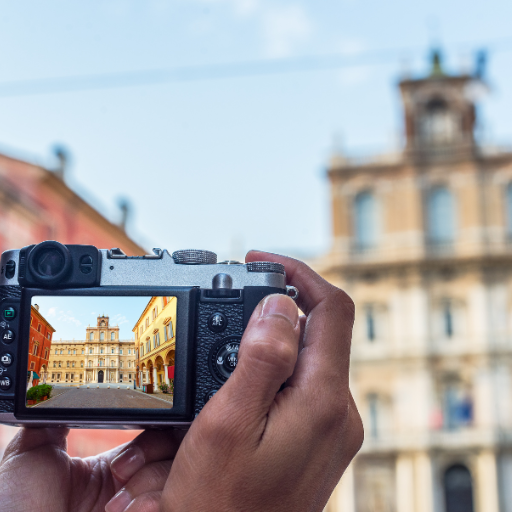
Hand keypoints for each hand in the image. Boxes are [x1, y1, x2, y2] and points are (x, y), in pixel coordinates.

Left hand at [0, 427, 184, 511]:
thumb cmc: (15, 508)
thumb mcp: (31, 454)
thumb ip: (52, 418)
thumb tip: (60, 388)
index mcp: (113, 467)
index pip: (153, 431)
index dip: (152, 425)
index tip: (138, 429)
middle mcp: (133, 485)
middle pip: (173, 446)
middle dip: (153, 448)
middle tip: (118, 470)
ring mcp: (142, 505)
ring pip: (176, 472)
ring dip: (146, 481)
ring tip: (112, 505)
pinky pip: (172, 502)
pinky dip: (151, 502)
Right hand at [154, 251, 362, 510]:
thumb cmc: (220, 503)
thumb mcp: (229, 424)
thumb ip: (262, 358)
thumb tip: (280, 302)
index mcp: (324, 401)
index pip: (332, 309)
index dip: (298, 274)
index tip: (259, 262)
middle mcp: (338, 410)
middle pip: (322, 328)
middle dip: (282, 302)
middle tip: (238, 293)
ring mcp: (331, 425)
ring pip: (311, 352)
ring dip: (275, 332)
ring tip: (232, 331)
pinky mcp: (318, 434)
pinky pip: (303, 378)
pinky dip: (276, 360)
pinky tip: (243, 368)